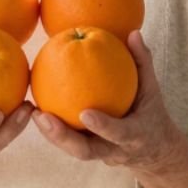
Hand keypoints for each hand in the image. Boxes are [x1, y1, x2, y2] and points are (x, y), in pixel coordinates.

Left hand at [32, 30, 187, 174]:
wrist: (154, 152)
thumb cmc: (151, 113)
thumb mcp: (152, 89)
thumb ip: (142, 63)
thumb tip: (133, 33)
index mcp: (135, 135)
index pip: (119, 133)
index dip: (103, 126)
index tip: (85, 113)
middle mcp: (114, 150)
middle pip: (86, 151)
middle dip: (63, 137)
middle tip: (43, 116)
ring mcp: (100, 154)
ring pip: (72, 150)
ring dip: (51, 134)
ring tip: (34, 112)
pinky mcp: (88, 151)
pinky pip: (67, 143)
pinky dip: (51, 130)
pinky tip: (35, 110)